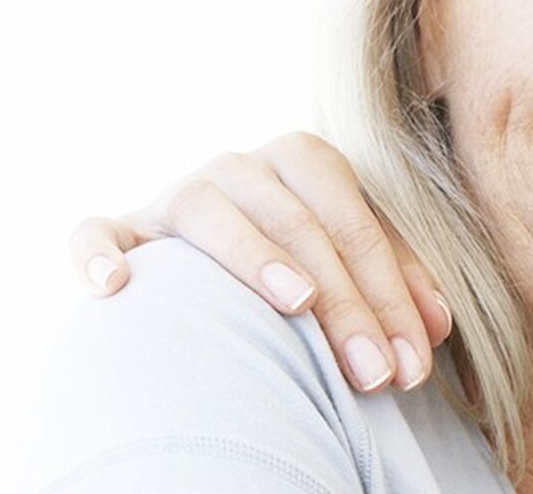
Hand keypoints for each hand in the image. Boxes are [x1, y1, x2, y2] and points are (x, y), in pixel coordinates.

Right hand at [67, 131, 451, 392]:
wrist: (212, 254)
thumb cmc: (300, 260)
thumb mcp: (352, 262)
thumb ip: (395, 283)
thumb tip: (435, 328)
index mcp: (302, 159)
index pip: (356, 222)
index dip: (391, 293)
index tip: (414, 362)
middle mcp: (239, 167)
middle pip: (300, 224)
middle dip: (346, 303)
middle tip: (373, 374)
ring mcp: (176, 194)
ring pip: (212, 212)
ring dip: (255, 256)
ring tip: (296, 302)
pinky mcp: (123, 231)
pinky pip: (97, 233)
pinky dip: (97, 253)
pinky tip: (116, 287)